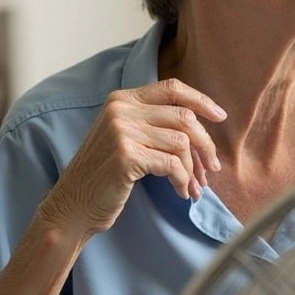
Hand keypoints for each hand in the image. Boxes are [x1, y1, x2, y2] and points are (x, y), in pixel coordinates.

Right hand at [40, 79, 225, 238]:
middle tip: (212, 168)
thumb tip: (201, 126)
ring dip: (193, 169)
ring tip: (194, 186)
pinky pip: (172, 164)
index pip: (172, 88)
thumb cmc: (104, 176)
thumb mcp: (125, 138)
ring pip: (181, 142)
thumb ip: (153, 123)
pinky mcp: (126, 156)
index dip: (201, 100)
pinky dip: (182, 180)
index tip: (220, 117)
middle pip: (183, 117)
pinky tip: (181, 192)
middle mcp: (120, 109)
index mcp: (122, 99)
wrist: (73, 205)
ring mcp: (122, 131)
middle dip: (204, 144)